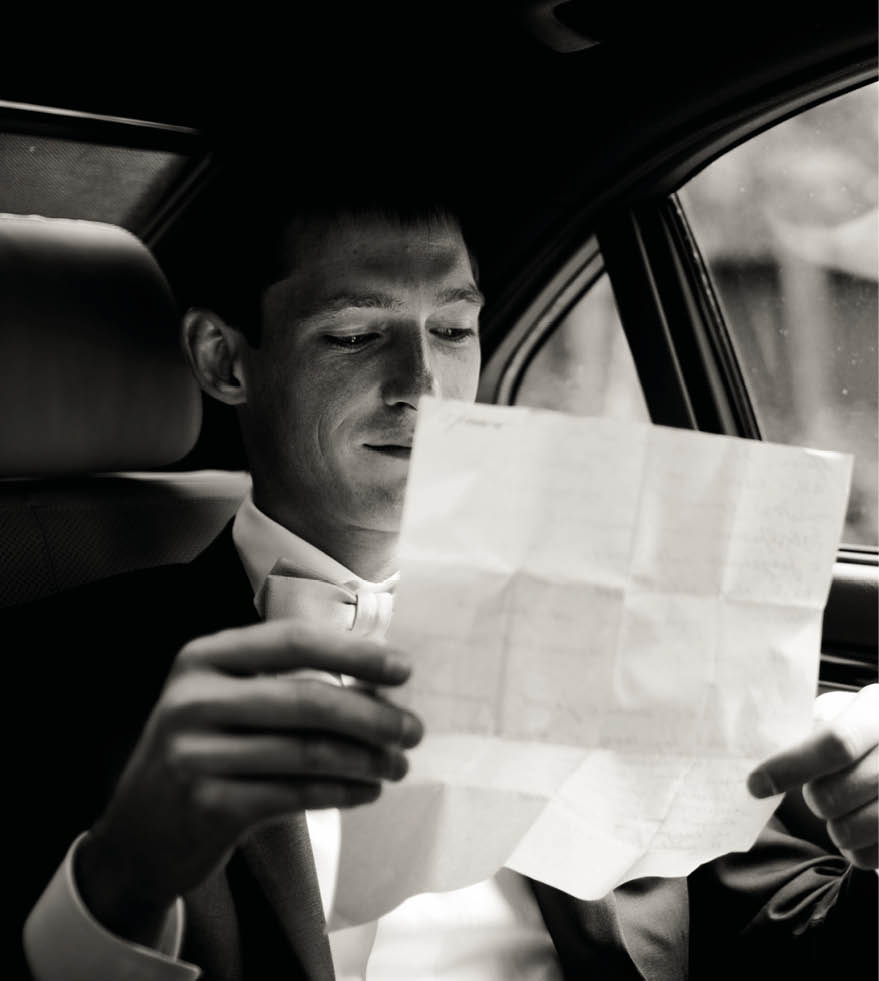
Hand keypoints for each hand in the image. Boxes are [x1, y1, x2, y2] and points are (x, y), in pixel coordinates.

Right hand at [77, 618, 421, 941]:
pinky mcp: (206, 805)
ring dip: (367, 760)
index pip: (293, 641)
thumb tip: (382, 687)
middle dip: (373, 716)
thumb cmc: (205, 752)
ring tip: (397, 765)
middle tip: (413, 730)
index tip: (403, 669)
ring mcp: (194, 754)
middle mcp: (194, 699)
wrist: (138, 832)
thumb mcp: (227, 703)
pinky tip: (366, 791)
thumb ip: (289, 685)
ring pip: (307, 752)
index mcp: (205, 657)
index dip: (354, 653)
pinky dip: (342, 793)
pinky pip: (295, 795)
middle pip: (307, 699)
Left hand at [747, 684, 877, 869]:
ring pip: (852, 828)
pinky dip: (853, 848)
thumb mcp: (838, 711)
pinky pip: (870, 855)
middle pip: (836, 792)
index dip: (790, 766)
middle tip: (812, 794)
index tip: (755, 784)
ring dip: (832, 826)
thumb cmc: (856, 727)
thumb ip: (806, 728)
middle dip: (812, 799)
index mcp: (876, 710)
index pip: (836, 743)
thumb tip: (758, 758)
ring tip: (835, 809)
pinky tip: (854, 824)